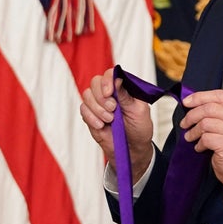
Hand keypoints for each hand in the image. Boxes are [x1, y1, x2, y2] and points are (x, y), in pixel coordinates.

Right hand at [79, 67, 153, 182]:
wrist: (132, 150)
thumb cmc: (139, 129)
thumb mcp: (138, 111)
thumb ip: (126, 95)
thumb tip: (117, 79)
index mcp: (123, 88)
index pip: (110, 74)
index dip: (107, 80)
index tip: (109, 92)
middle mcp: (109, 93)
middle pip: (95, 82)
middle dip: (101, 97)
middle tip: (113, 109)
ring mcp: (98, 104)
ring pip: (87, 95)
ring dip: (98, 109)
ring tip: (110, 120)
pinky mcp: (91, 115)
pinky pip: (83, 109)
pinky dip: (91, 118)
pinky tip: (102, 125)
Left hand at [180, 89, 222, 187]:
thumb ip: (221, 111)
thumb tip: (195, 102)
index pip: (220, 95)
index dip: (200, 97)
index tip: (187, 101)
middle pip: (210, 108)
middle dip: (192, 115)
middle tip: (185, 122)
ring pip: (205, 123)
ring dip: (194, 131)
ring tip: (191, 137)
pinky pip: (205, 138)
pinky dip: (199, 143)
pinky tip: (200, 147)